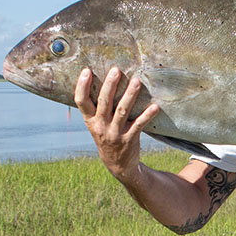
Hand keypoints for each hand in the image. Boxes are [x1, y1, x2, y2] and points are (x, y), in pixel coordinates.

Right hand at [74, 66, 159, 182]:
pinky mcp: (129, 139)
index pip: (81, 101)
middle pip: (104, 102)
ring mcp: (115, 133)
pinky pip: (139, 125)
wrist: (118, 165)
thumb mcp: (96, 125)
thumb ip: (97, 107)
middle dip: (110, 85)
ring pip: (122, 111)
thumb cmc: (107, 137)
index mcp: (90, 120)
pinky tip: (155, 106)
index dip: (82, 86)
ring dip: (130, 95)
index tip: (87, 71)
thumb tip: (104, 80)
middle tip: (116, 70)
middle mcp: (101, 126)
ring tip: (136, 81)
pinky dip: (147, 115)